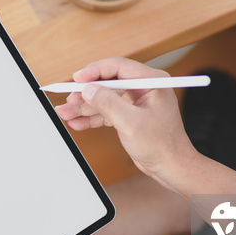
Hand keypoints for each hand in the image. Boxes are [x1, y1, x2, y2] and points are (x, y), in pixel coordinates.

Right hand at [55, 57, 198, 188]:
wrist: (170, 166)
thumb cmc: (161, 145)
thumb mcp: (130, 123)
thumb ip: (108, 103)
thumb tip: (89, 89)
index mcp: (152, 81)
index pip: (118, 67)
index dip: (95, 71)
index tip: (77, 78)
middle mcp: (144, 88)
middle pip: (107, 83)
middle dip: (86, 92)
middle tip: (68, 99)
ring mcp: (136, 101)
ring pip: (104, 98)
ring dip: (84, 107)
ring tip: (65, 113)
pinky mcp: (129, 114)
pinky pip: (106, 111)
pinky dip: (91, 117)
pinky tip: (76, 122)